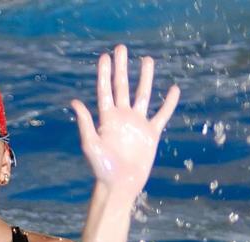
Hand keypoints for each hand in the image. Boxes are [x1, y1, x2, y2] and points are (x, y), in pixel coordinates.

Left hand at [70, 45, 177, 194]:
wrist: (120, 184)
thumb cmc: (102, 168)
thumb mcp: (91, 144)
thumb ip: (85, 122)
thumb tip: (75, 101)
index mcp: (107, 118)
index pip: (105, 90)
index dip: (105, 73)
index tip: (105, 56)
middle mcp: (122, 117)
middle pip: (123, 86)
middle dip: (122, 68)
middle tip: (122, 48)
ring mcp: (138, 123)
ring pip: (144, 95)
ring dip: (146, 78)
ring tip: (148, 60)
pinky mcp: (152, 133)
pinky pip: (163, 114)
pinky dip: (169, 103)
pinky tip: (174, 89)